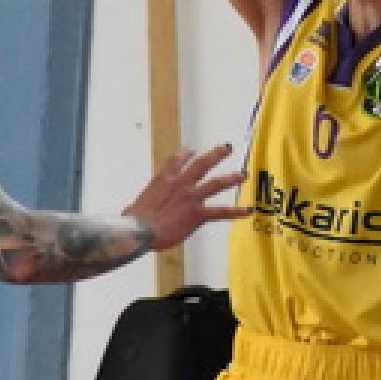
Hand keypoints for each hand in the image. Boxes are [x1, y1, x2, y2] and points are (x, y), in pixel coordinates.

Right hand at [123, 144, 247, 249]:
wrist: (139, 231)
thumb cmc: (134, 221)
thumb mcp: (137, 204)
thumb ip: (145, 204)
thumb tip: (133, 211)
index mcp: (164, 178)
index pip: (178, 158)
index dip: (186, 153)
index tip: (192, 151)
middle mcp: (180, 183)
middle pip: (201, 163)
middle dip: (216, 154)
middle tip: (226, 148)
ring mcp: (190, 197)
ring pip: (216, 183)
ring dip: (231, 178)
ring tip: (242, 175)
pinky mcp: (197, 213)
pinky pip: (221, 211)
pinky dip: (236, 211)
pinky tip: (247, 210)